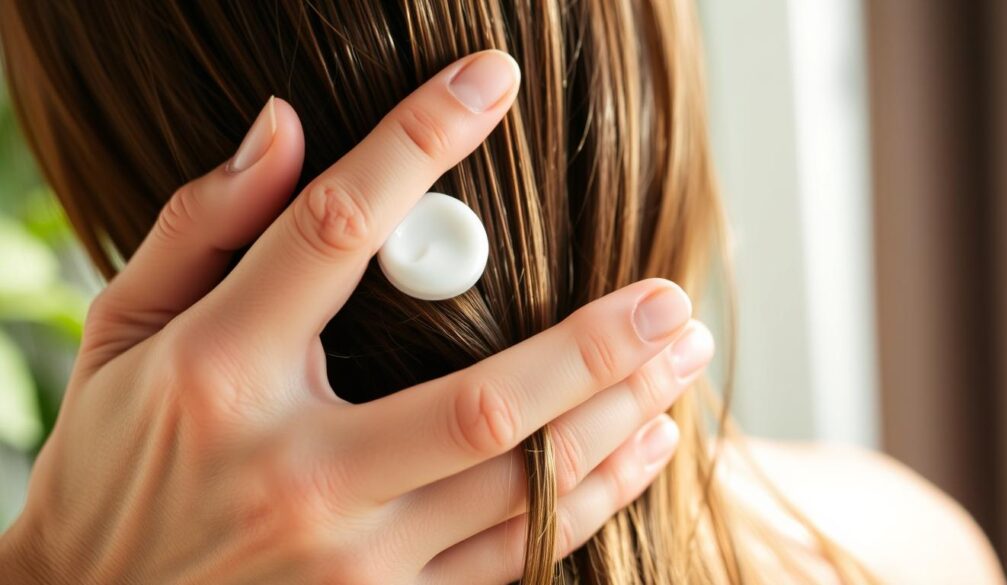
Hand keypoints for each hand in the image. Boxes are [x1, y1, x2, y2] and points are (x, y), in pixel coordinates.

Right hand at [0, 50, 712, 584]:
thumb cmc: (113, 460)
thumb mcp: (123, 330)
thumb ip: (199, 224)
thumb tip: (283, 124)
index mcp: (221, 373)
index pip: (332, 230)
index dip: (418, 140)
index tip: (490, 81)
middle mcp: (293, 472)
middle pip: (478, 398)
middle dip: (593, 342)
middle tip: (668, 295)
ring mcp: (345, 560)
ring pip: (516, 485)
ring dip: (616, 418)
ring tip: (680, 359)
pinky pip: (510, 559)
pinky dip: (589, 501)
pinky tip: (641, 448)